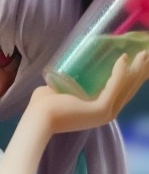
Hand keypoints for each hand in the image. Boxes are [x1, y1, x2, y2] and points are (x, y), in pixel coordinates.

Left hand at [27, 50, 148, 135]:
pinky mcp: (100, 110)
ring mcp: (104, 113)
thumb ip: (61, 87)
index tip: (138, 60)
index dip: (130, 75)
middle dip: (140, 71)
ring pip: (126, 88)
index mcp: (96, 109)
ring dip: (137, 70)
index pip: (119, 91)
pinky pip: (114, 88)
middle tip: (148, 53)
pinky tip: (124, 58)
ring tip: (145, 53)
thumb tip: (56, 80)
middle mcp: (105, 113)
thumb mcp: (56, 91)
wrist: (36, 119)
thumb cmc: (41, 107)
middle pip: (129, 89)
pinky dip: (120, 73)